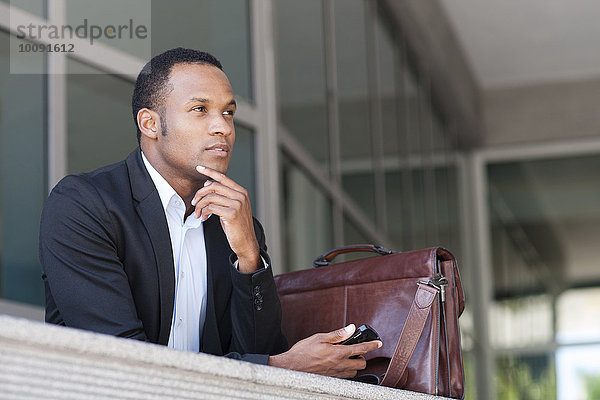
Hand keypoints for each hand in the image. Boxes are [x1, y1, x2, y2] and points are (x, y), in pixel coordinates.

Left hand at [191, 165, 259, 272]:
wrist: (246, 242)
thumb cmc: (237, 226)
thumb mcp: (231, 207)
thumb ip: (222, 195)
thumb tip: (207, 184)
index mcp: (241, 192)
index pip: (223, 178)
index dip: (210, 171)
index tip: (199, 168)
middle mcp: (241, 196)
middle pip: (214, 186)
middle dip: (200, 193)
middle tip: (194, 202)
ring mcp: (237, 204)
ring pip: (210, 197)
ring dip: (200, 205)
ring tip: (198, 213)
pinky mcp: (232, 213)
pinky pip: (211, 208)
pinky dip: (204, 212)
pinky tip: (204, 217)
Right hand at [267, 324, 382, 377]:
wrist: (291, 368)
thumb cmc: (303, 352)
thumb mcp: (320, 337)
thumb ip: (338, 334)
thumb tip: (351, 328)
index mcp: (338, 353)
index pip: (361, 349)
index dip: (372, 345)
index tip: (378, 343)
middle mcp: (339, 365)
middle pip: (361, 364)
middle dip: (362, 357)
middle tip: (355, 350)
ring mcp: (336, 374)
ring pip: (354, 372)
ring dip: (354, 365)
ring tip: (346, 357)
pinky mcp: (331, 379)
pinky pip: (345, 377)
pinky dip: (346, 371)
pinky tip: (338, 365)